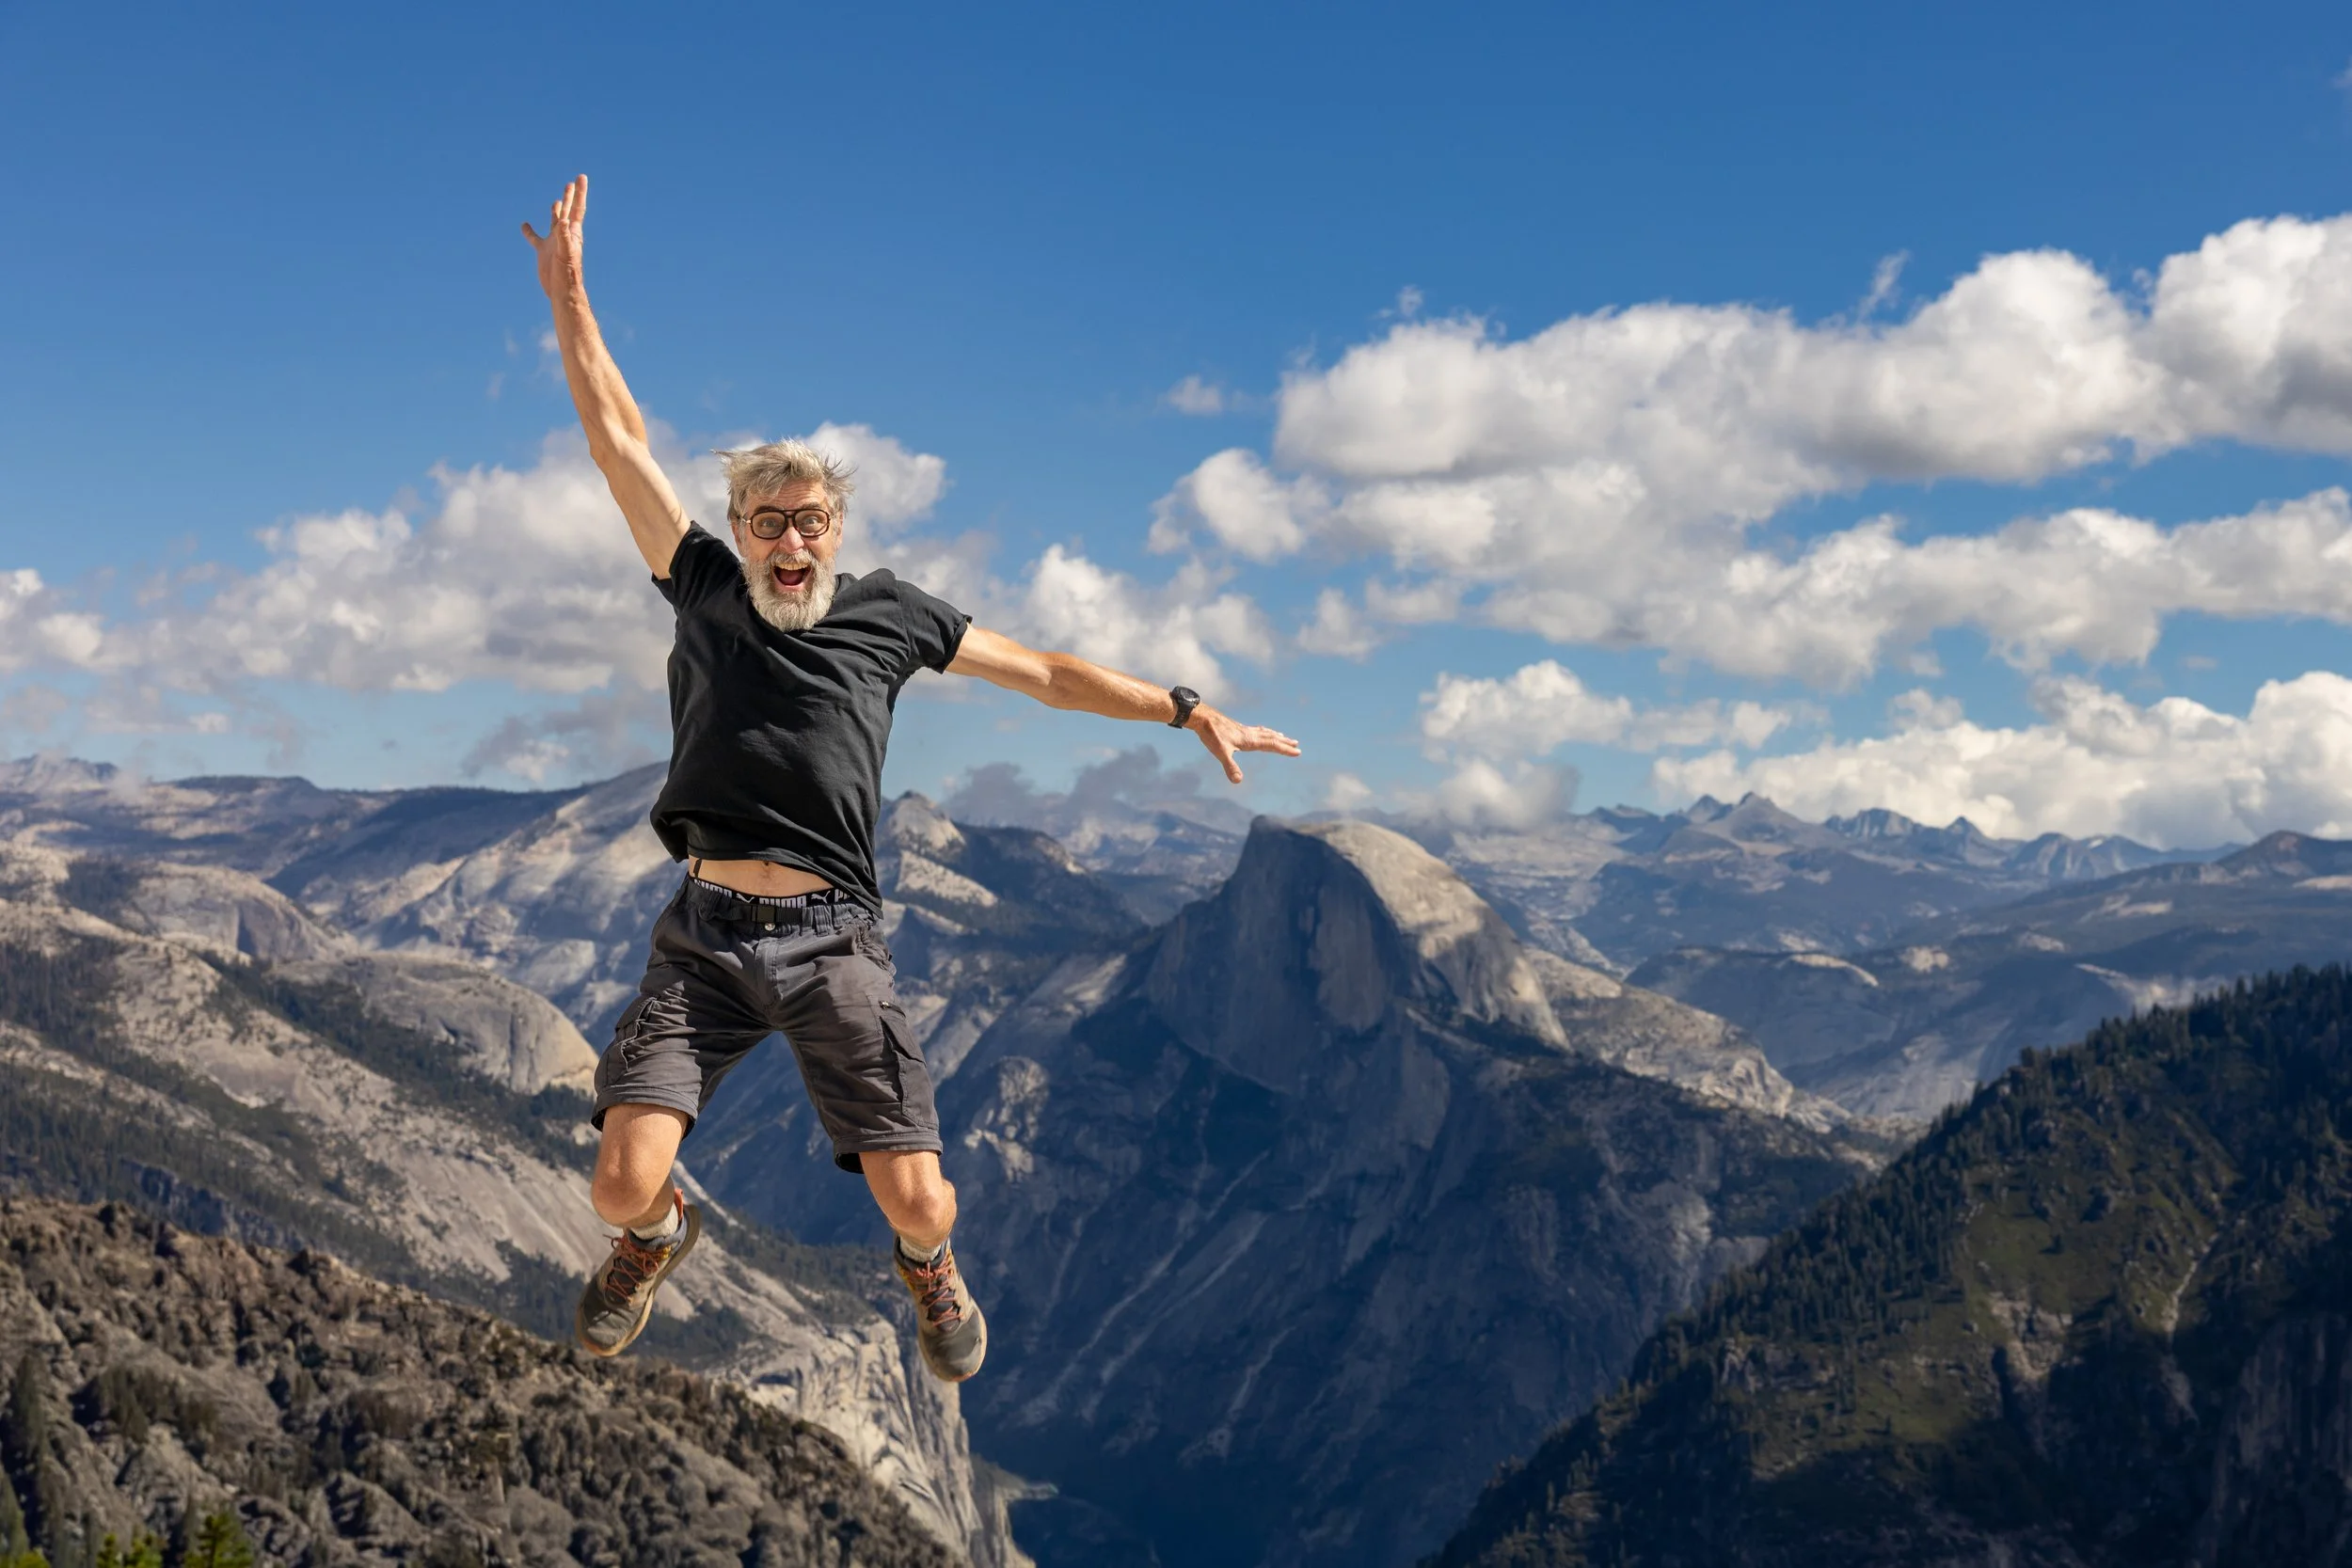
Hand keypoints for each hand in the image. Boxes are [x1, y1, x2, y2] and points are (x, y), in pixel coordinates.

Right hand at [520, 174, 588, 300]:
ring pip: (554, 221)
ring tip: (557, 200)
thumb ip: (565, 238)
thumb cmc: (567, 275)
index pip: (577, 208)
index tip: (581, 177)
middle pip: (568, 211)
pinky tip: (524, 225)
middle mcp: (564, 235)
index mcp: (572, 233)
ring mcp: (554, 242)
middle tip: (572, 181)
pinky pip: (535, 238)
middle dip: (571, 196)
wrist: (561, 291)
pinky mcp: (543, 251)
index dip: (579, 193)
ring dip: (556, 210)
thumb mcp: (566, 254)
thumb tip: (564, 221)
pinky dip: (529, 231)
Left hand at [1190, 707, 1301, 784]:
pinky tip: (1260, 732)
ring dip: (1275, 736)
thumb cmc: (1211, 734)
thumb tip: (1238, 781)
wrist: (1201, 717)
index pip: (1272, 745)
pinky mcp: (1236, 728)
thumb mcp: (1220, 753)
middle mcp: (1249, 733)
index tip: (1298, 752)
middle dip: (1284, 743)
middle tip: (1297, 745)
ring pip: (1264, 733)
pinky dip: (1263, 731)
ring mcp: (1243, 729)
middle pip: (1271, 738)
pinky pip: (1255, 730)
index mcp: (1249, 740)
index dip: (1285, 749)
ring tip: (1283, 737)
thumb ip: (1230, 767)